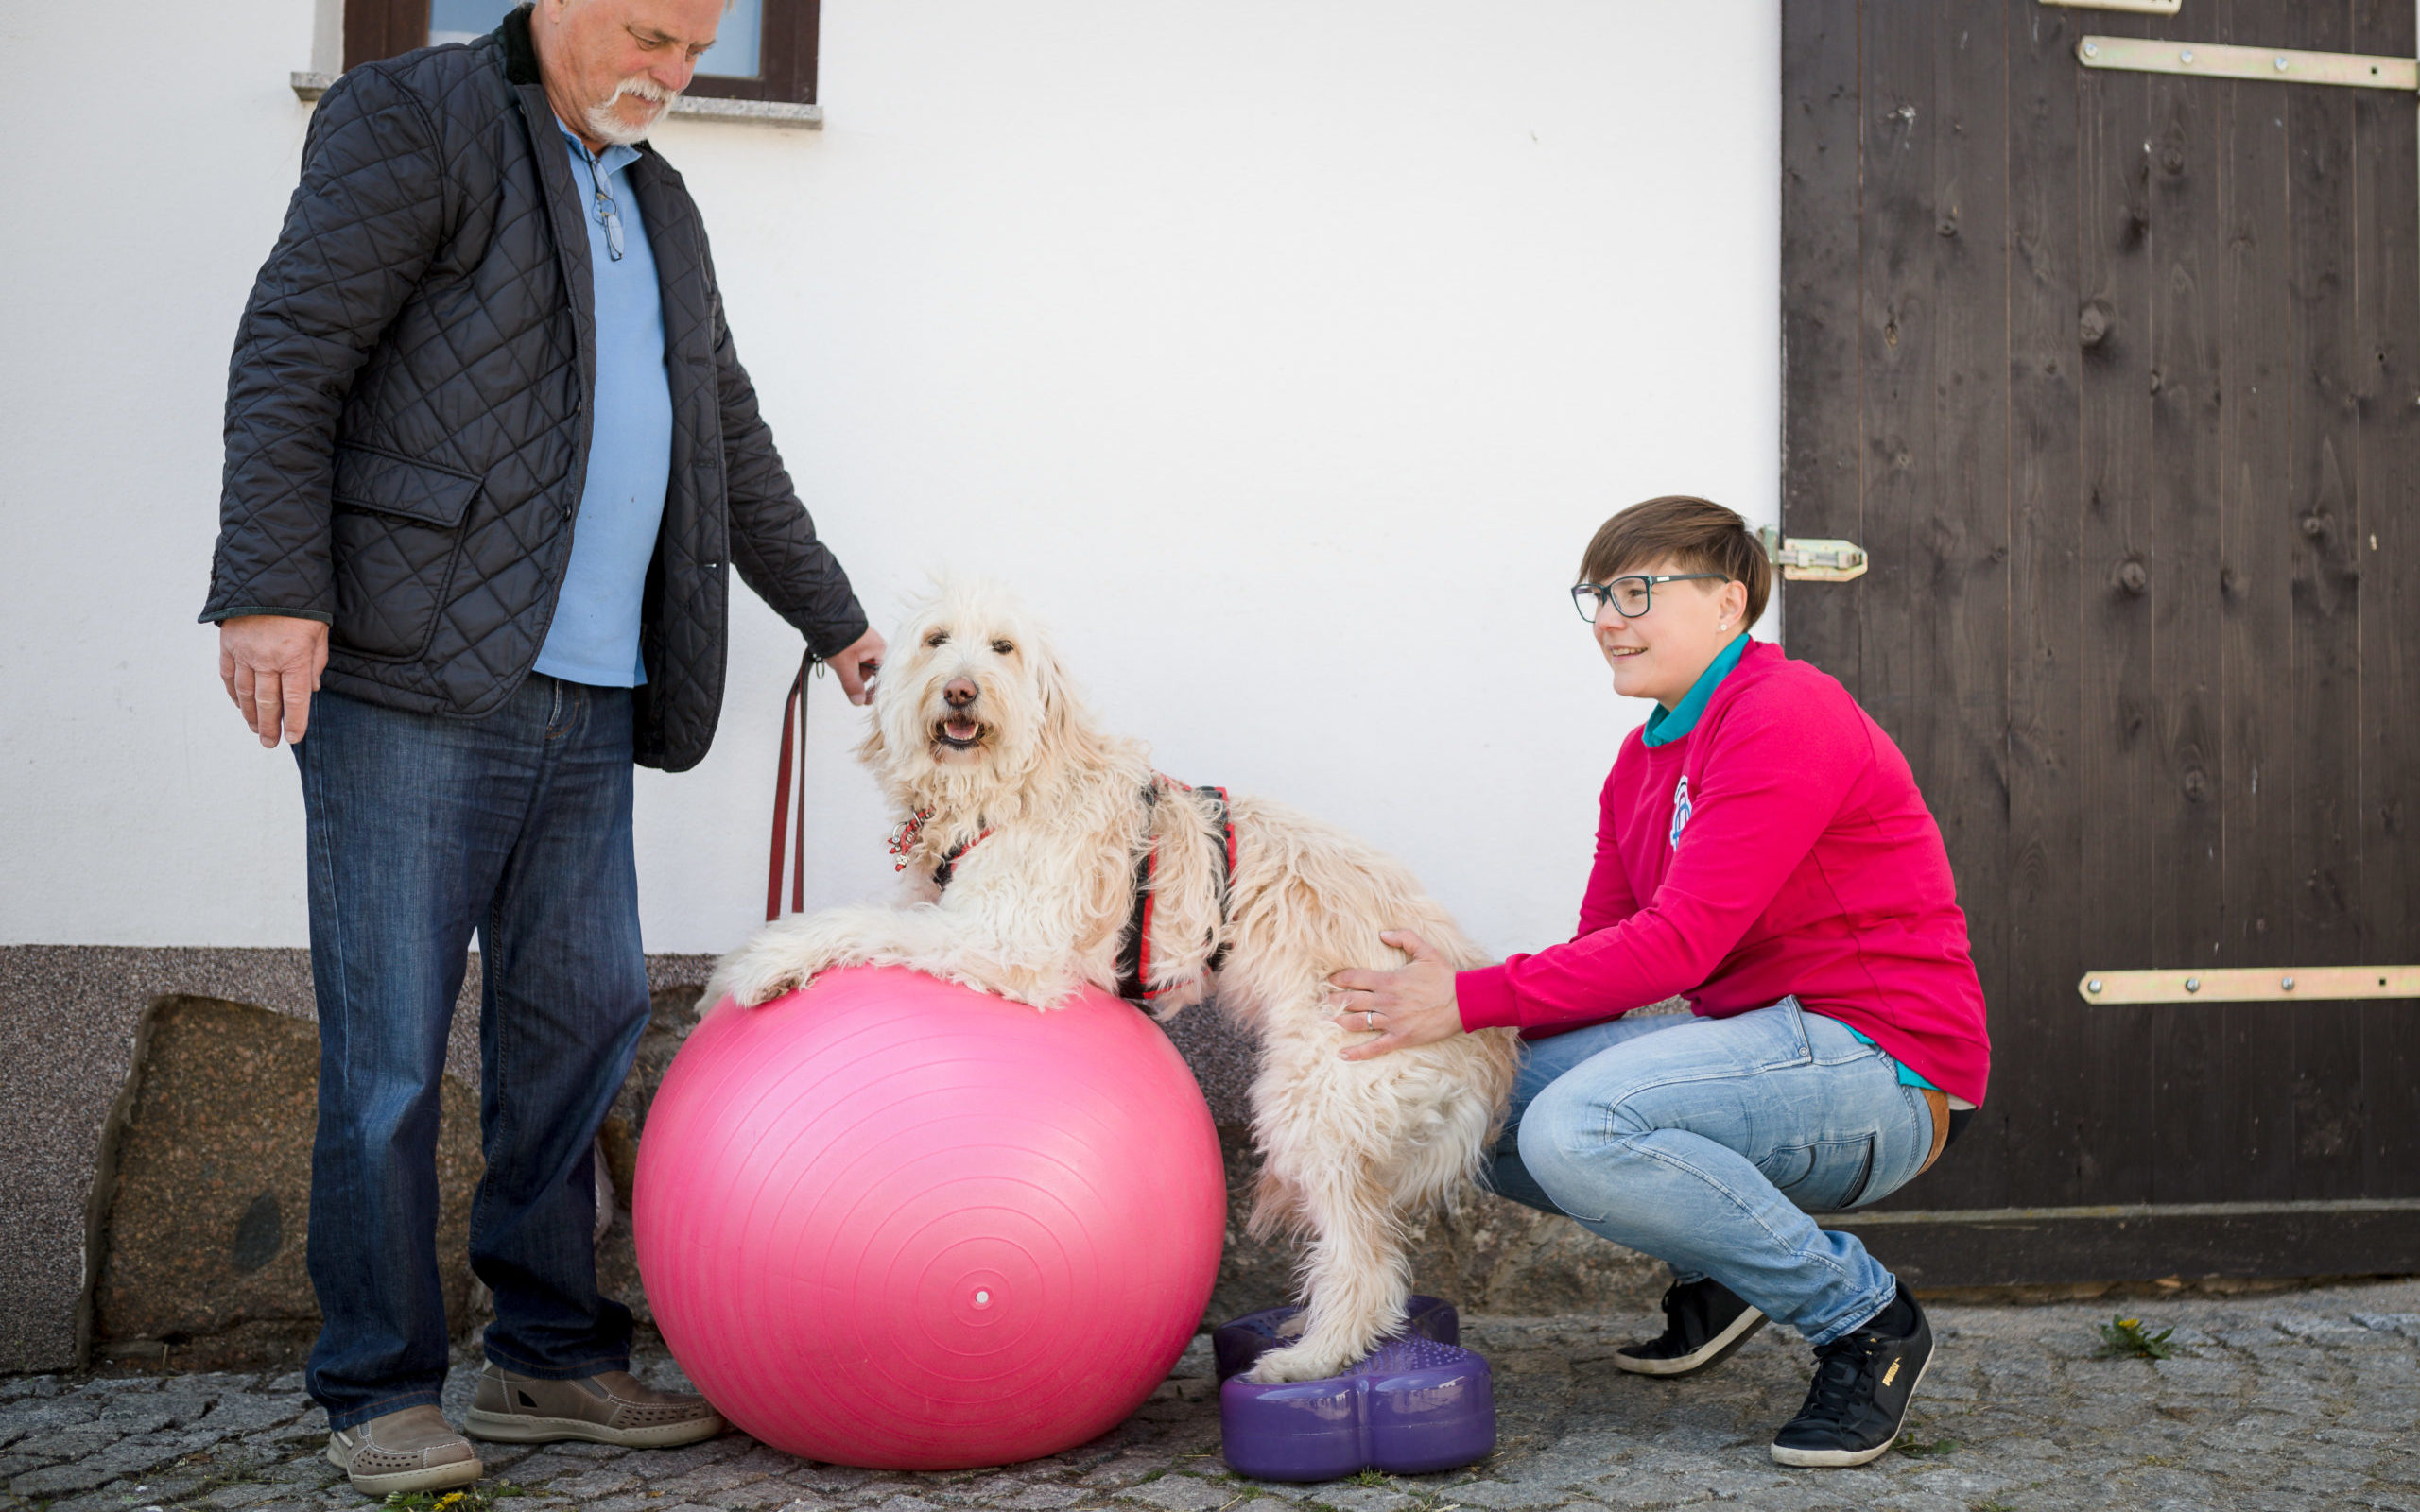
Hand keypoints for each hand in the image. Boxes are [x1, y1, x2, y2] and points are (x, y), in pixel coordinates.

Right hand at [218, 615, 329, 748]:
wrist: (270, 575)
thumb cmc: (301, 606)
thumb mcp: (319, 634)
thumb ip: (315, 663)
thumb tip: (310, 690)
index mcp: (294, 657)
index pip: (295, 700)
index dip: (295, 722)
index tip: (293, 738)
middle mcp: (267, 658)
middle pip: (268, 702)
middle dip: (269, 726)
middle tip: (270, 743)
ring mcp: (245, 652)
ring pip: (246, 692)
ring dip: (250, 714)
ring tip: (255, 730)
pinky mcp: (229, 644)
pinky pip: (229, 675)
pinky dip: (234, 693)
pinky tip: (239, 705)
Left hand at [829, 625, 884, 706]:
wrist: (825, 615)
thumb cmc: (840, 637)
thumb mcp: (845, 666)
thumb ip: (853, 685)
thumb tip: (858, 702)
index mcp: (881, 652)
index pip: (884, 678)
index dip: (875, 691)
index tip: (865, 701)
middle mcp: (877, 648)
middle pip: (871, 673)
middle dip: (856, 678)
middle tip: (846, 678)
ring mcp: (866, 645)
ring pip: (860, 666)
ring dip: (848, 670)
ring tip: (837, 662)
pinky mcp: (856, 643)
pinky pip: (853, 659)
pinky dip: (844, 662)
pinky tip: (836, 658)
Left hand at [1325, 930, 1475, 1061]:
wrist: (1463, 1001)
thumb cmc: (1445, 976)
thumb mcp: (1426, 950)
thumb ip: (1404, 938)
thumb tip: (1383, 933)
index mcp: (1389, 980)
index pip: (1355, 978)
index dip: (1339, 979)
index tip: (1330, 980)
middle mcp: (1386, 1001)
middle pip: (1350, 1001)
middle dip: (1333, 1000)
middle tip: (1321, 1001)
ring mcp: (1392, 1021)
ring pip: (1358, 1022)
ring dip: (1339, 1021)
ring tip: (1328, 1020)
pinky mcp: (1401, 1038)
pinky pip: (1375, 1047)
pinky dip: (1357, 1052)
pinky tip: (1343, 1054)